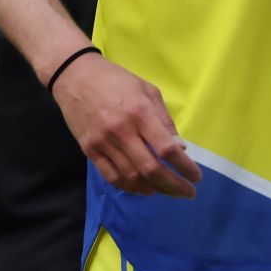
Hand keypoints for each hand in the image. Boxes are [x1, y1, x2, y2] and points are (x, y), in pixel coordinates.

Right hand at [52, 53, 201, 197]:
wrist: (75, 77)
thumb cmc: (116, 80)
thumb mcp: (147, 91)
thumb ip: (164, 120)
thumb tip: (180, 148)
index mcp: (139, 113)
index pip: (166, 148)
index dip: (184, 167)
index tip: (196, 176)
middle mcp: (121, 131)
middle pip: (150, 168)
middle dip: (173, 185)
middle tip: (188, 192)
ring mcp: (103, 143)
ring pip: (132, 177)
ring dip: (155, 188)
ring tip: (169, 191)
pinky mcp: (89, 150)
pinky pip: (112, 177)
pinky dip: (131, 188)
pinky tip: (145, 189)